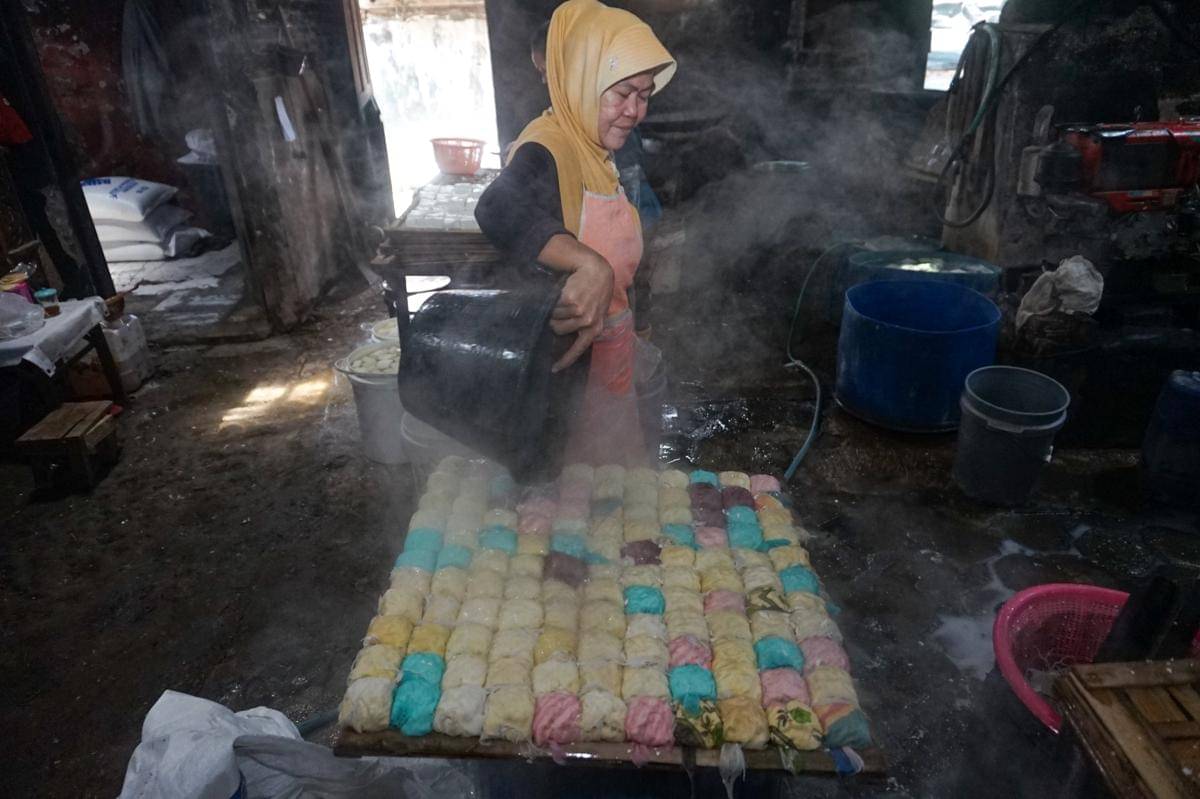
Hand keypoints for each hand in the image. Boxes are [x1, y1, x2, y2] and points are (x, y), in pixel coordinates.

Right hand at [550, 255, 612, 371]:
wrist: (596, 271)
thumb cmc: (594, 291)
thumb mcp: (595, 310)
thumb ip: (584, 324)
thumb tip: (564, 335)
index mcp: (595, 328)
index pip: (579, 349)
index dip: (565, 360)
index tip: (554, 369)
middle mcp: (589, 323)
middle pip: (559, 330)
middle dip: (555, 321)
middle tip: (561, 310)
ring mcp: (581, 312)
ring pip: (555, 318)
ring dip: (555, 309)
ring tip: (565, 299)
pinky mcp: (572, 302)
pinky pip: (554, 306)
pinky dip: (555, 299)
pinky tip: (565, 292)